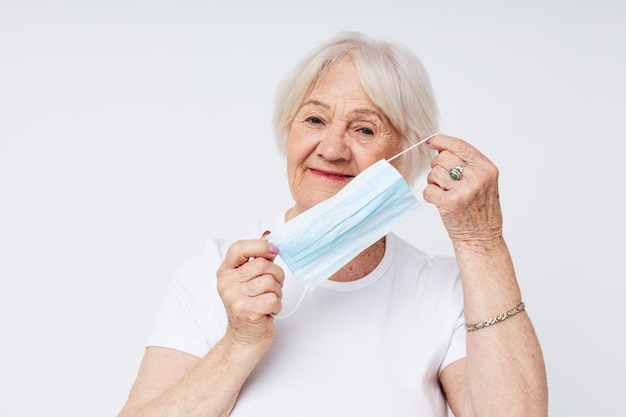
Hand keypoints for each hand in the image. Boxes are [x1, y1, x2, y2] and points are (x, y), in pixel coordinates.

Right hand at [216, 234, 283, 348]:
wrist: (245, 339)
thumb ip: (258, 258)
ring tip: (268, 300)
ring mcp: (234, 297)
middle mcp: (226, 283)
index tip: (273, 251)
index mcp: (226, 271)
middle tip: (273, 287)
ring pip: (270, 282)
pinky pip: (273, 299)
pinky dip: (277, 306)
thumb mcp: (251, 280)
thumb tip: (268, 236)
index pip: (239, 248)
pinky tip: (269, 311)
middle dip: (276, 275)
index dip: (259, 246)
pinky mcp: (246, 311)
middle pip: (262, 265)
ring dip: (277, 292)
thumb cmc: (251, 307)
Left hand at [423, 134, 503, 245]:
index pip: (460, 146)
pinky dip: (429, 195)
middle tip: (444, 180)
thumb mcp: (484, 182)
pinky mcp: (450, 204)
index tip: (430, 141)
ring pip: (433, 173)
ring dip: (433, 182)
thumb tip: (440, 147)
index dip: (442, 140)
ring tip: (444, 192)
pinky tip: (440, 201)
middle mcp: (477, 178)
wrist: (482, 237)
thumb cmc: (480, 209)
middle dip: (437, 166)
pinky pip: (428, 190)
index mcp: (487, 169)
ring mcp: (464, 191)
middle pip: (443, 158)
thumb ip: (468, 164)